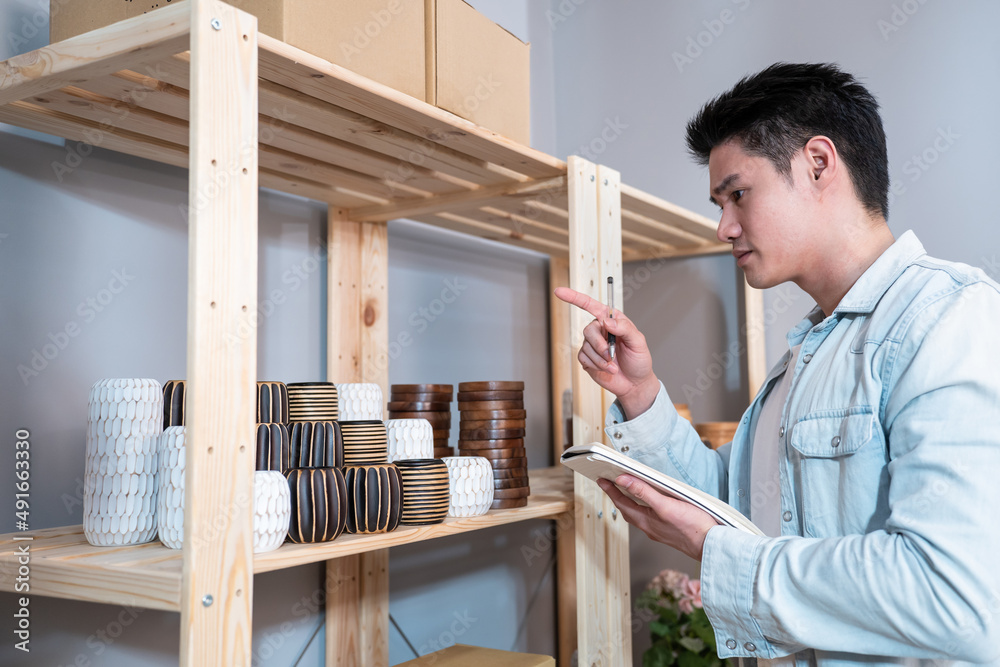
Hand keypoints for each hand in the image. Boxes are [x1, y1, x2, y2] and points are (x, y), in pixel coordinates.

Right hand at [554, 286, 658, 417]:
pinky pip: (584, 358)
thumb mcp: (638, 341)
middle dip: (599, 345)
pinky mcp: (587, 359)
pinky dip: (596, 365)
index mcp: (613, 320)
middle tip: (611, 355)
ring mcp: (593, 345)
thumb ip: (624, 328)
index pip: (591, 305)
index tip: (559, 291)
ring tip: (613, 365)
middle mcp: (600, 330)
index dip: (574, 297)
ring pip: (586, 346)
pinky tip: (607, 369)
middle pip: (588, 329)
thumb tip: (606, 321)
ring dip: (601, 359)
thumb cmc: (639, 360)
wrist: (634, 383)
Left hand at [597, 475, 717, 560]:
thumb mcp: (665, 505)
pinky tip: (652, 503)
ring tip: (627, 490)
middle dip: (618, 496)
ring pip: (639, 514)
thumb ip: (643, 492)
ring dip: (631, 502)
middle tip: (610, 483)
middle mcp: (650, 527)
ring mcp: (659, 530)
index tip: (601, 479)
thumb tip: (622, 481)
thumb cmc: (693, 527)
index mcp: (646, 521)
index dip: (610, 490)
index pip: (621, 503)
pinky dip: (645, 507)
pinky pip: (650, 517)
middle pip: (628, 510)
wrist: (712, 546)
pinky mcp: (670, 531)